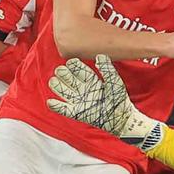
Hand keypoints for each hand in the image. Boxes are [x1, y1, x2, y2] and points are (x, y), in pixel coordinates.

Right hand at [46, 55, 161, 148]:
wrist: (121, 118)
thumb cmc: (119, 99)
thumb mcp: (115, 81)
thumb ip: (107, 69)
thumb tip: (99, 56)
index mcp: (91, 80)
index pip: (78, 69)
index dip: (74, 65)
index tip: (72, 62)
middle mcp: (83, 89)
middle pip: (68, 78)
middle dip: (63, 73)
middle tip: (62, 72)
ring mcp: (79, 101)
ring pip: (62, 91)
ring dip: (57, 85)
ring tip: (55, 81)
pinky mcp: (77, 113)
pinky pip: (63, 109)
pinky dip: (56, 106)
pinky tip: (51, 101)